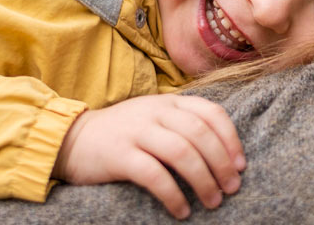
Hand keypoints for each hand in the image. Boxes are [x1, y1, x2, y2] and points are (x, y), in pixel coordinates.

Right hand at [53, 94, 245, 219]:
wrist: (71, 138)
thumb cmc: (123, 132)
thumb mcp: (155, 117)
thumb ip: (184, 124)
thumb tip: (225, 152)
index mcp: (170, 102)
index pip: (212, 113)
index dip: (231, 139)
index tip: (241, 165)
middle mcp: (156, 112)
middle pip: (201, 134)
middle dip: (222, 164)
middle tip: (232, 189)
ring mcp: (137, 131)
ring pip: (182, 152)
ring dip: (203, 180)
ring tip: (212, 202)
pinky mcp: (119, 154)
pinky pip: (154, 175)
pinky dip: (173, 195)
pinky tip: (182, 210)